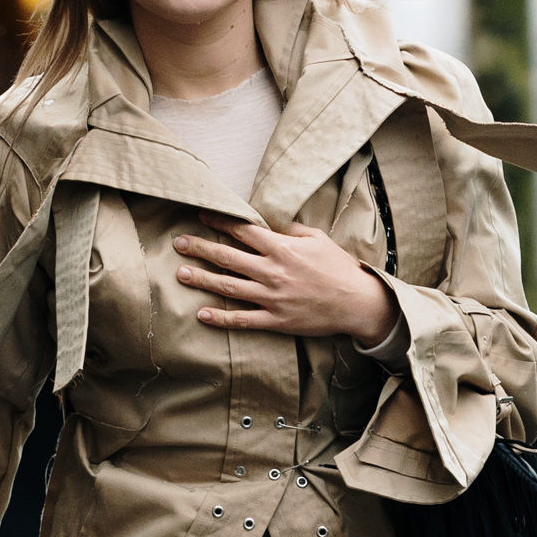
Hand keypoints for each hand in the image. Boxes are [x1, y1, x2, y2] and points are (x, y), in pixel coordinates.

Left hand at [174, 219, 394, 342]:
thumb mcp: (318, 239)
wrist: (357, 302)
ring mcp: (272, 297)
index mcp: (282, 248)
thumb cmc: (339, 268)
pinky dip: (221, 318)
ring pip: (229, 287)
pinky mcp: (275, 320)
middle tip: (179, 243)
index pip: (243, 231)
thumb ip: (291, 230)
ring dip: (203, 279)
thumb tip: (271, 222)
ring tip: (181, 274)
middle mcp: (272, 271)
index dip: (220, 223)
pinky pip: (243, 320)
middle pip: (228, 257)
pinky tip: (202, 313)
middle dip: (201, 248)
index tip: (202, 216)